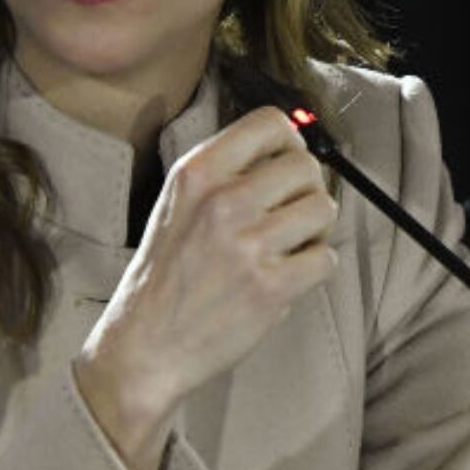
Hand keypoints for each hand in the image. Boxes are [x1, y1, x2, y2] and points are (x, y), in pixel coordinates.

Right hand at [77, 105, 337, 469]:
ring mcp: (248, 245)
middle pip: (307, 166)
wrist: (144, 345)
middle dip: (305, 190)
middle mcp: (222, 202)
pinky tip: (283, 277)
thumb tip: (288, 153)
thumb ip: (223, 175)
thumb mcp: (175, 206)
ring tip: (284, 247)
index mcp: (195, 174)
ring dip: (313, 229)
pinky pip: (325, 259)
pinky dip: (312, 268)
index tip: (281, 167)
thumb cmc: (163, 276)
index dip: (289, 143)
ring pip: (324, 210)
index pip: (270, 123)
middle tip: (285, 216)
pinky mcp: (271, 287)